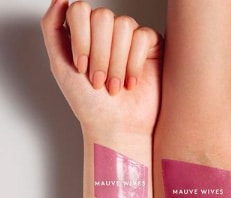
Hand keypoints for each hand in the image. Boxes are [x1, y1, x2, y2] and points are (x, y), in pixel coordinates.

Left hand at [41, 0, 161, 136]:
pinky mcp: (151, 47)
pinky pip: (143, 36)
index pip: (80, 10)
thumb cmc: (90, 103)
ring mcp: (129, 38)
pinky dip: (135, 62)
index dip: (81, 38)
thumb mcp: (60, 65)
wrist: (118, 127)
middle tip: (100, 81)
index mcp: (83, 32)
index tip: (82, 67)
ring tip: (116, 86)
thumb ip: (52, 27)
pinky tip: (132, 81)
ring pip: (124, 25)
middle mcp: (106, 32)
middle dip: (100, 54)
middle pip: (102, 17)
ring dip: (117, 61)